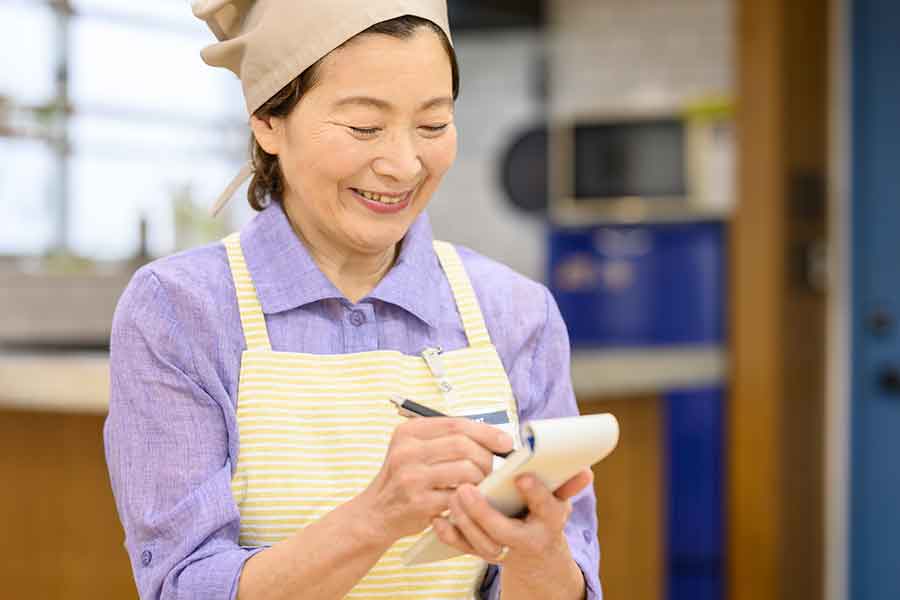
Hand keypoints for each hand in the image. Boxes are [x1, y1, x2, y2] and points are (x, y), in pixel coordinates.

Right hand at [359, 418, 513, 544]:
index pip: (455, 423)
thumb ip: (445, 439)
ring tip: (479, 485)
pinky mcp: (419, 503)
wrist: (375, 512)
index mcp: (408, 432)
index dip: (486, 432)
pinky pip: (459, 495)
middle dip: (486, 457)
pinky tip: (468, 499)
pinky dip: (470, 497)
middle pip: (463, 445)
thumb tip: (492, 437)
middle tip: (491, 469)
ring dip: (481, 479)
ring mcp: (411, 477)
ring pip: (466, 470)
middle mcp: (407, 451)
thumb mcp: (413, 449)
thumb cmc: (404, 479)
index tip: (505, 442)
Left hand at [431, 468, 593, 565]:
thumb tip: (586, 470)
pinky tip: (439, 519)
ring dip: (464, 521)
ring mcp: (503, 550)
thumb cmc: (544, 520)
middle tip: (466, 488)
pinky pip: (464, 548)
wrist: (537, 559)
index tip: (522, 477)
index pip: (545, 508)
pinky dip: (450, 535)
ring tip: (453, 496)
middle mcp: (526, 540)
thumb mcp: (559, 503)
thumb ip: (568, 485)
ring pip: (481, 542)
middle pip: (503, 530)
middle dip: (483, 511)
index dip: (535, 493)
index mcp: (549, 522)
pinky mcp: (484, 553)